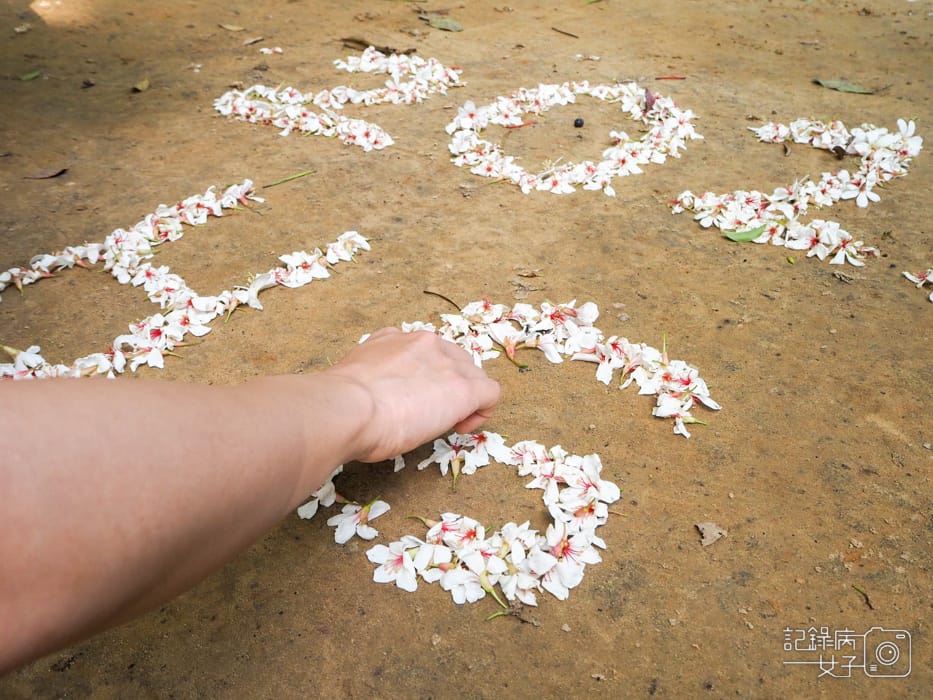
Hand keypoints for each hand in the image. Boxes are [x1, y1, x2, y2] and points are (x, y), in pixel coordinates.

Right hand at [323, 328, 499, 462]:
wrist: (348, 408)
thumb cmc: (340, 403)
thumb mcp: (354, 377)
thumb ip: (369, 376)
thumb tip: (373, 395)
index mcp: (394, 339)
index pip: (423, 351)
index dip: (424, 377)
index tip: (412, 400)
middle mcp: (424, 343)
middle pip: (452, 360)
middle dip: (447, 386)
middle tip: (430, 414)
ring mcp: (446, 363)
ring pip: (472, 375)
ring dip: (464, 398)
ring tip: (446, 423)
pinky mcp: (464, 388)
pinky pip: (490, 393)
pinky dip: (483, 411)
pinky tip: (462, 426)